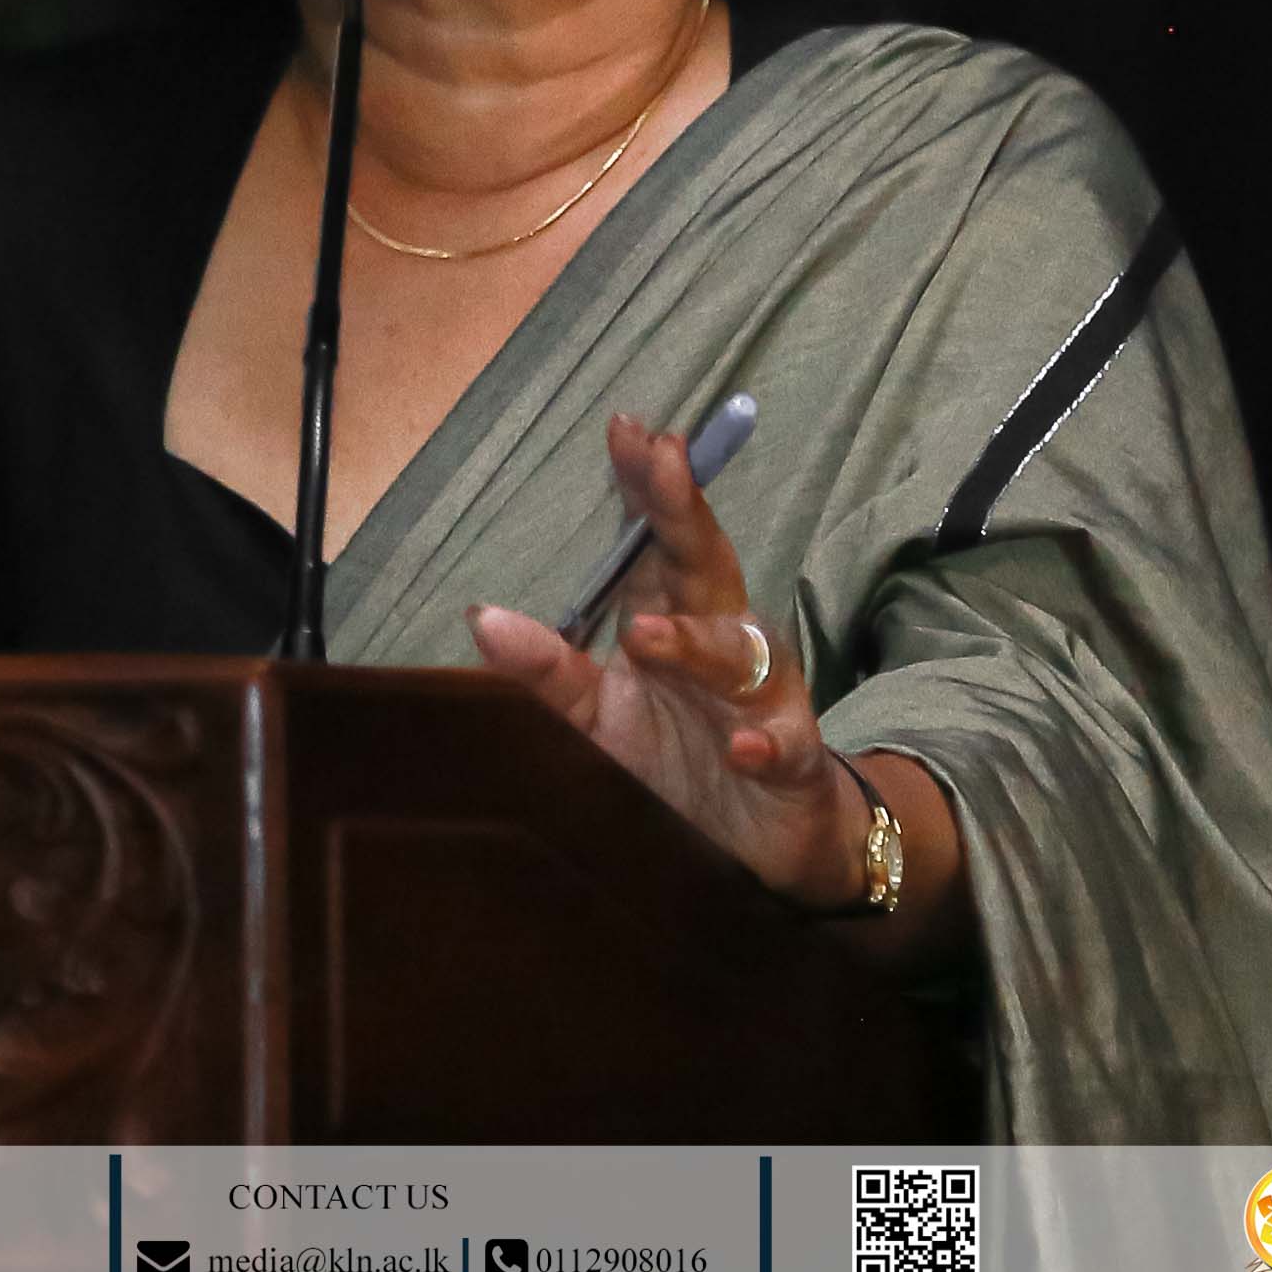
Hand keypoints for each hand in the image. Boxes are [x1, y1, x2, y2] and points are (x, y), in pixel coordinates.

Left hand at [466, 409, 874, 907]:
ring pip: (739, 655)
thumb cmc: (675, 762)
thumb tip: (481, 616)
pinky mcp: (791, 758)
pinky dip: (764, 742)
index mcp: (671, 619)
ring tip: (646, 636)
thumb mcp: (597, 717)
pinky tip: (742, 746)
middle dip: (682, 512)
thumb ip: (546, 670)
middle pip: (704, 565)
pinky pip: (781, 744)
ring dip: (695, 645)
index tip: (626, 427)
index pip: (655, 539)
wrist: (759, 844)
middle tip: (663, 459)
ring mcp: (761, 697)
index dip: (644, 484)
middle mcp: (722, 642)